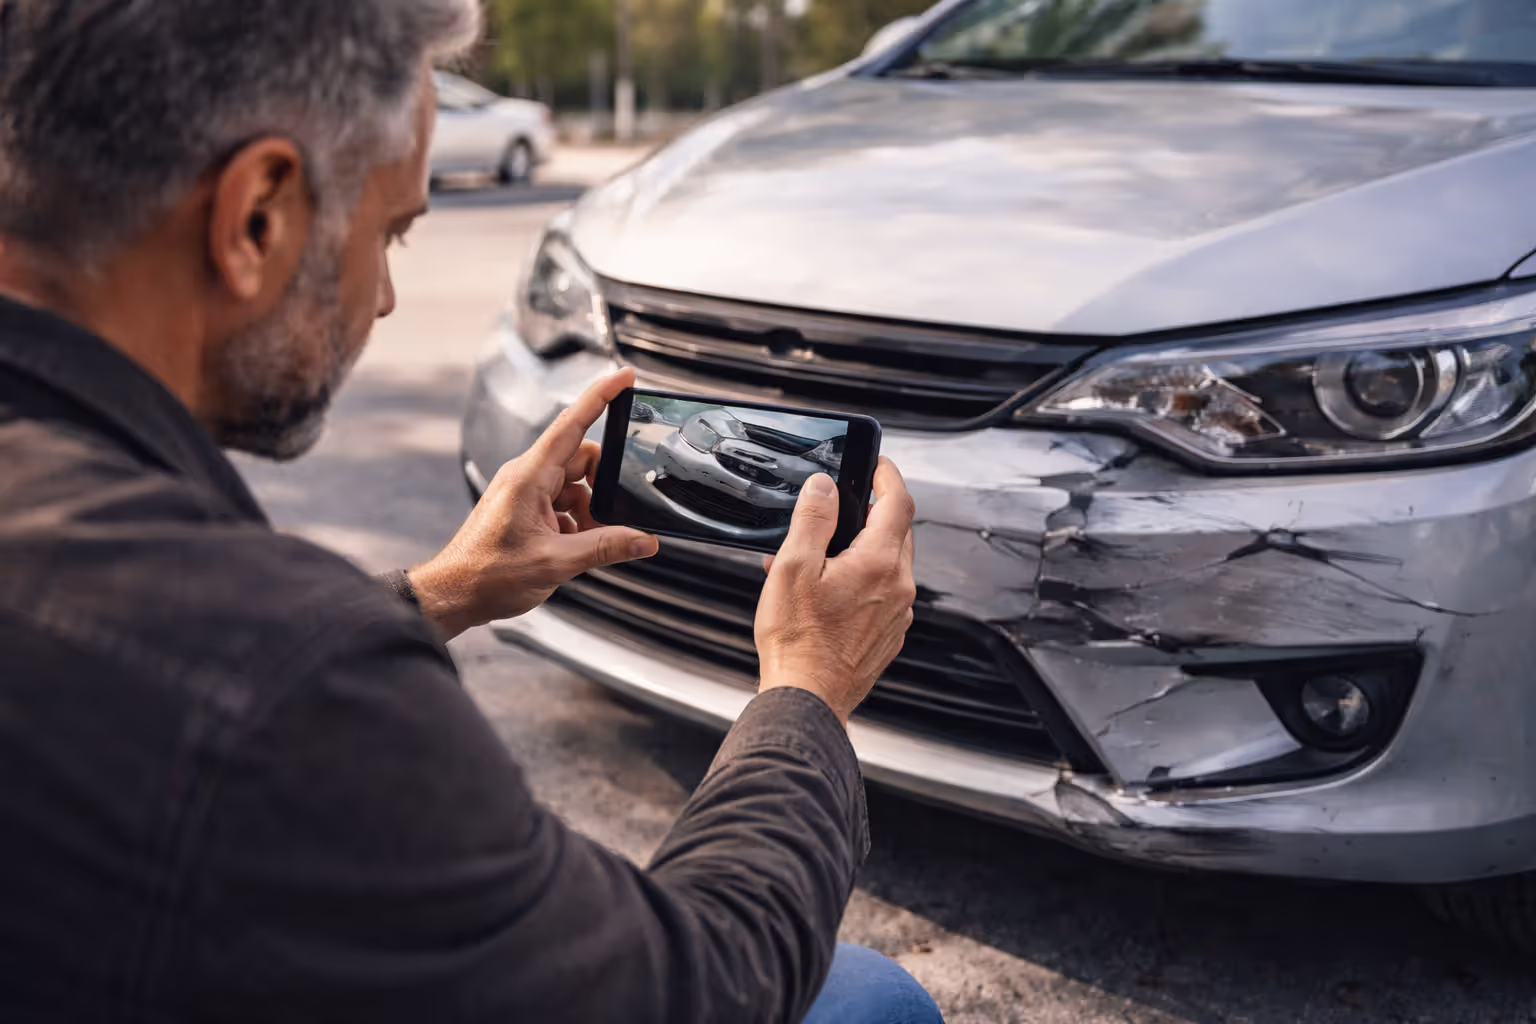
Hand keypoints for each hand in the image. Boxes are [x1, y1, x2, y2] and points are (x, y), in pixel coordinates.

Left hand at [408, 369, 658, 640]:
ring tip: (582, 543)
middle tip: (610, 517)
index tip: (625, 377)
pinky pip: (561, 503)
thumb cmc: (487, 575)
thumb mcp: (556, 562)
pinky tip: (570, 548)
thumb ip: (605, 548)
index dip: (601, 396)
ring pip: (574, 485)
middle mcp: (525, 477)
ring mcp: (523, 492)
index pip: (573, 424)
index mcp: (529, 477)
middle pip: (581, 459)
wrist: (453, 595)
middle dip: (603, 484)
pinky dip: (575, 522)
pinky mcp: (523, 509)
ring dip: (589, 510)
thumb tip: (643, 540)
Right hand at [755, 458, 916, 724]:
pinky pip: (882, 593)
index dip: (888, 475)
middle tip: (841, 506)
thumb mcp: (793, 567)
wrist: (807, 698)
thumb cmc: (798, 641)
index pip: (899, 502)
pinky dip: (861, 579)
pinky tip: (826, 590)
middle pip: (897, 531)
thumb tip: (824, 487)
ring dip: (863, 548)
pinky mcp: (888, 634)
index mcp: (880, 563)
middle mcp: (898, 587)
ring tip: (819, 555)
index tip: (876, 463)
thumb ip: (813, 520)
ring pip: (889, 563)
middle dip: (873, 512)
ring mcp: (897, 614)